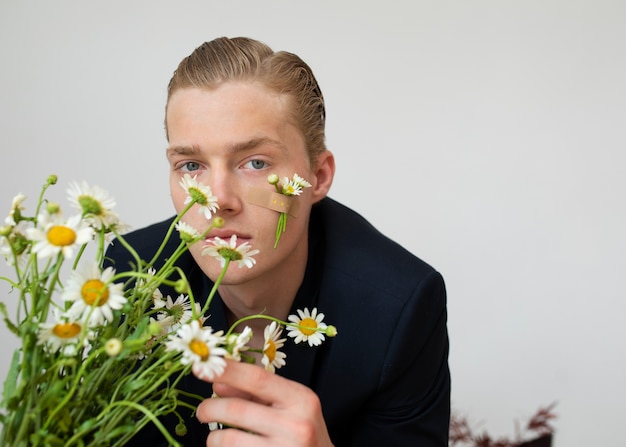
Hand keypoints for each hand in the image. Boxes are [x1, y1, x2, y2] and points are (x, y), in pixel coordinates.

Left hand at [194, 360, 333, 446]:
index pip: (257, 378)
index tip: (202, 367)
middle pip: (237, 409)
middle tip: (202, 411)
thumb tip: (219, 381)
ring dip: (213, 437)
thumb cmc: (304, 433)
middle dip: (210, 408)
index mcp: (301, 399)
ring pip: (229, 439)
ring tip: (215, 437)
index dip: (226, 370)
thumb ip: (256, 392)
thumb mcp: (289, 406)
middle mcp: (296, 424)